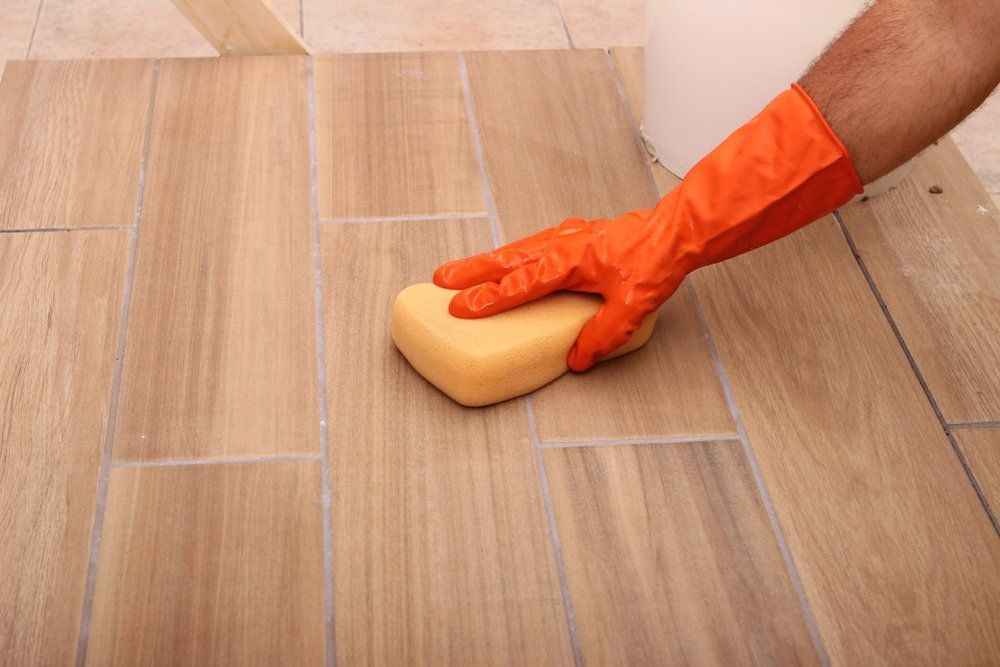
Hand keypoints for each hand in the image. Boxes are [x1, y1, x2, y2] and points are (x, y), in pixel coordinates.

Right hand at [435, 84, 862, 371]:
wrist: (680, 229)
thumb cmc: (657, 260)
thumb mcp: (632, 306)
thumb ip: (602, 334)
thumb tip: (577, 359)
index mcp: (568, 261)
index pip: (518, 284)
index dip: (487, 298)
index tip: (458, 307)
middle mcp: (561, 244)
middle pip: (506, 258)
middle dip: (471, 270)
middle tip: (439, 279)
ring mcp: (568, 236)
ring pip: (518, 247)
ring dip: (489, 259)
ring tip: (464, 270)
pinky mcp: (577, 235)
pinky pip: (536, 242)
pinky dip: (516, 251)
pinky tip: (515, 257)